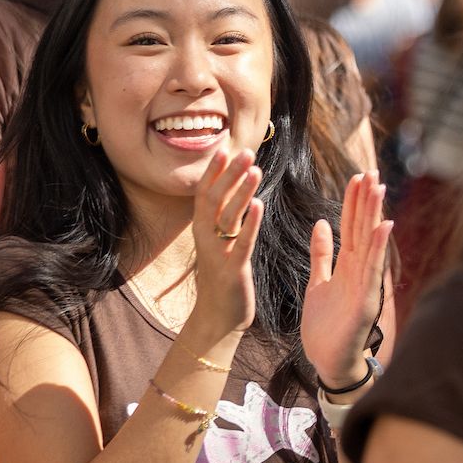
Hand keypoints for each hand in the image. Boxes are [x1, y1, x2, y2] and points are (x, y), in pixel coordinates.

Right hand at [192, 149, 264, 339]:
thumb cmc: (221, 273)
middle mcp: (205, 236)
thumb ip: (223, 214)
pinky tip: (260, 205)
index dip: (214, 170)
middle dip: (230, 174)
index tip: (225, 147)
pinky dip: (250, 223)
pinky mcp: (232, 269)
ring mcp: (217, 253)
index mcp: (201, 227)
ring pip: (228, 216)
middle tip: (246, 152)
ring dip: (241, 191)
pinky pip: (242, 242)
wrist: (218, 316)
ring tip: (255, 170)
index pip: (205, 192)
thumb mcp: (218, 240)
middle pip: (215, 198)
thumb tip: (231, 184)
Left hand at [301, 172, 392, 388]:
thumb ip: (321, 255)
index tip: (355, 176)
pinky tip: (384, 226)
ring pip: (370, 244)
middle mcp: (360, 272)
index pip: (351, 228)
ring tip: (378, 188)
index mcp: (347, 266)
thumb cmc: (325, 326)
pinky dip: (379, 248)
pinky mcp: (366, 303)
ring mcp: (365, 286)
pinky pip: (373, 271)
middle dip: (366, 201)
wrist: (328, 362)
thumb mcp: (318, 282)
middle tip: (370, 170)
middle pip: (363, 230)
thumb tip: (321, 223)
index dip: (352, 202)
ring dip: (374, 216)